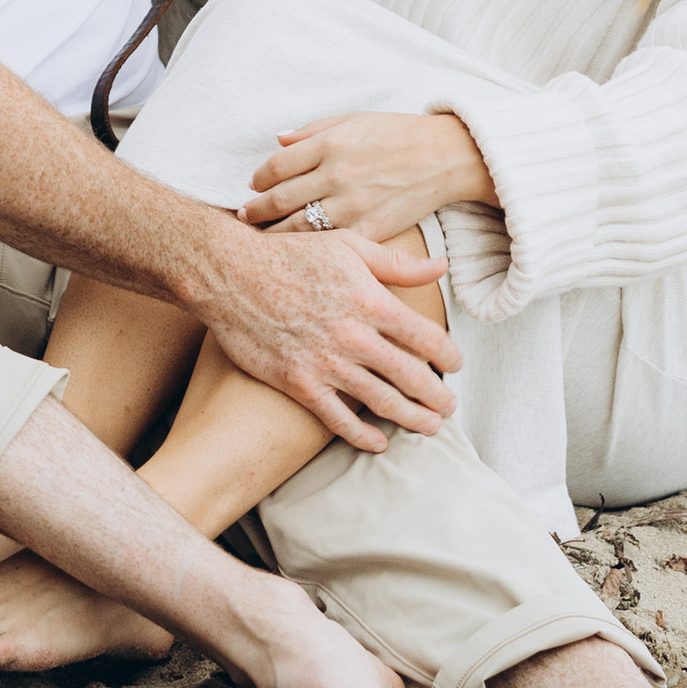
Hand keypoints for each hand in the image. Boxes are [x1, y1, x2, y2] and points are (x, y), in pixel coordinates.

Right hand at [194, 218, 460, 451]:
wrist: (231, 274)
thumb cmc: (291, 254)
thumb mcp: (348, 246)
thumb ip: (397, 263)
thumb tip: (440, 267)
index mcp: (370, 300)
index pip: (425, 337)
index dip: (448, 355)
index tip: (456, 364)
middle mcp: (353, 336)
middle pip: (411, 376)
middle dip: (437, 395)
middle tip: (450, 405)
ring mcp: (326, 363)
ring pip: (382, 401)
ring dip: (412, 418)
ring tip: (431, 426)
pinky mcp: (299, 384)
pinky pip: (339, 419)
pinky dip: (363, 435)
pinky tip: (380, 442)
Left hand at [243, 109, 498, 248]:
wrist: (446, 157)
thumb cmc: (399, 133)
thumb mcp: (354, 119)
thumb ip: (313, 131)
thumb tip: (277, 140)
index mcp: (330, 144)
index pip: (276, 166)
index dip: (257, 179)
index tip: (251, 187)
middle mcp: (336, 176)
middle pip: (280, 200)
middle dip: (254, 212)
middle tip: (242, 219)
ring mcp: (353, 206)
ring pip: (298, 228)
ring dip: (273, 235)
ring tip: (260, 240)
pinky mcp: (371, 231)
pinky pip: (331, 246)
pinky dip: (310, 252)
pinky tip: (298, 256)